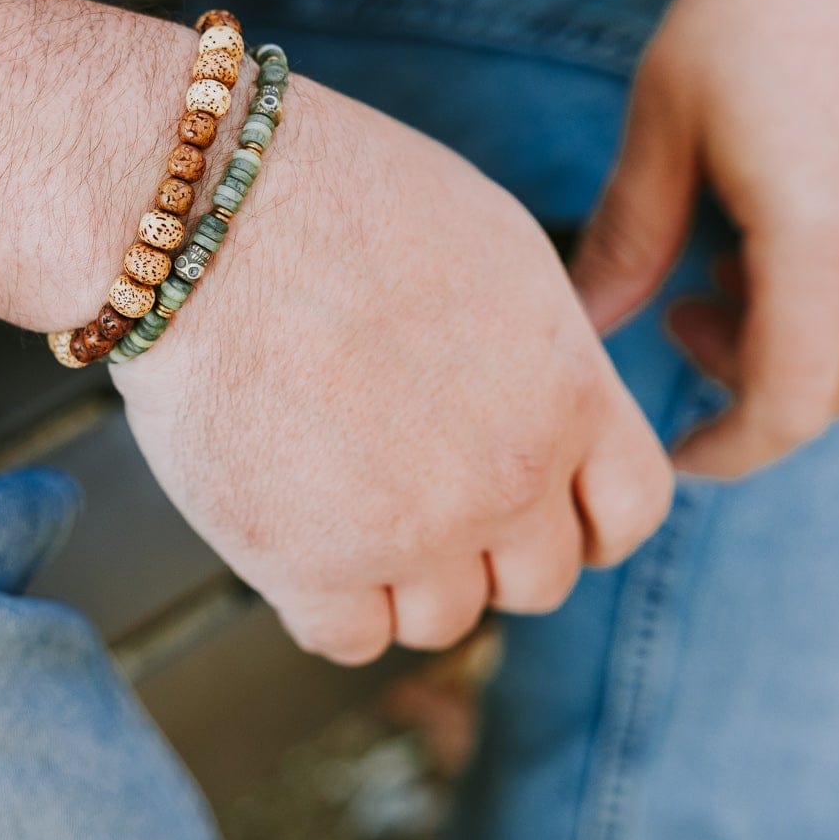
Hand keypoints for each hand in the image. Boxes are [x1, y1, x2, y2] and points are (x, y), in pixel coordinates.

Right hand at [115, 77, 671, 663]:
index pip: (631, 510)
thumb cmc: (334, 200)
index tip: (538, 505)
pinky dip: (328, 603)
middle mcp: (507, 476)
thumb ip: (546, 353)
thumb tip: (557, 413)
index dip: (584, 516)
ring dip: (403, 579)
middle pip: (537, 580)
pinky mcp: (311, 568)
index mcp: (566, 391)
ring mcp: (413, 533)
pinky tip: (297, 534)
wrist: (207, 217)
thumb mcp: (495, 250)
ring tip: (342, 497)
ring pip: (444, 621)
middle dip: (487, 547)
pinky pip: (350, 639)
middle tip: (416, 489)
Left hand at [573, 0, 838, 475]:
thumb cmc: (751, 11)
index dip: (732, 448)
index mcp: (819, 234)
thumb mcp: (665, 123)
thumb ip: (625, 239)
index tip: (679, 454)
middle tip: (685, 315)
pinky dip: (828, 299)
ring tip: (726, 270)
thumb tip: (581, 333)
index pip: (790, 404)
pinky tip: (780, 239)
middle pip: (838, 388)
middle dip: (756, 382)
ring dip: (797, 341)